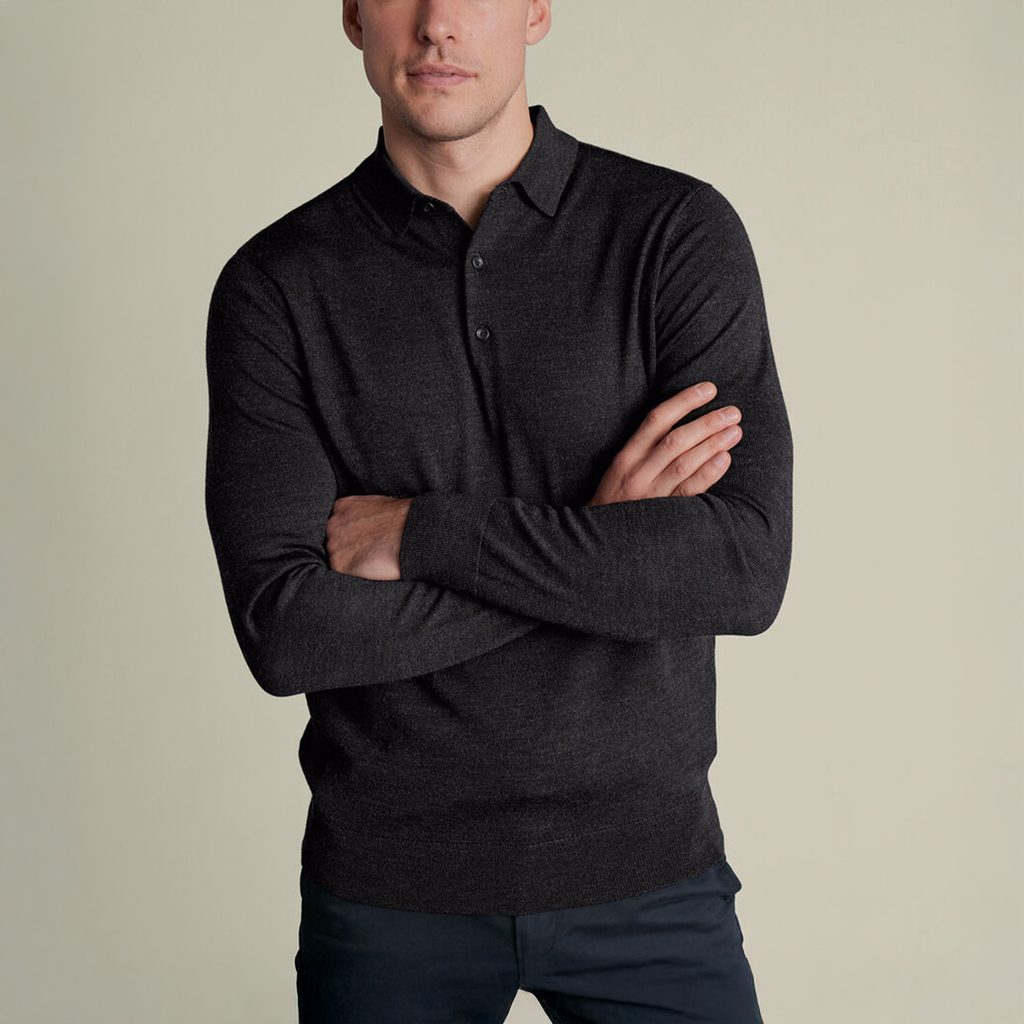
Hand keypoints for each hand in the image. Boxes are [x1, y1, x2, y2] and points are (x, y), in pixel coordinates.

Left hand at [325, 494, 411, 579]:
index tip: (362, 540)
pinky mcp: (339, 564)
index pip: (338, 525)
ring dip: (351, 561)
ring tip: (371, 561)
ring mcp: (334, 544)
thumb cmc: (403, 519)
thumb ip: (363, 515)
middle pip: (334, 540)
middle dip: (348, 547)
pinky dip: (354, 573)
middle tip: (367, 552)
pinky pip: (341, 573)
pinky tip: (370, 568)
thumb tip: (365, 526)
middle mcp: (333, 523)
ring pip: (336, 557)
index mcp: (342, 506)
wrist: (411, 532)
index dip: (351, 535)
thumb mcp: (378, 505)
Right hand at [586, 381, 740, 506]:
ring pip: (684, 464)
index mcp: (626, 456)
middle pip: (676, 440)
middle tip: (733, 412)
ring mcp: (650, 494)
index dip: (685, 401)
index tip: (709, 389)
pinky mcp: (663, 514)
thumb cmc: (616, 497)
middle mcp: (638, 472)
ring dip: (712, 445)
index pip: (657, 419)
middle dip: (707, 423)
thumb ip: (645, 446)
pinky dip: (708, 473)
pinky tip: (724, 459)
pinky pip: (688, 491)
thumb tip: (682, 420)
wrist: (599, 537)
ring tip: (734, 431)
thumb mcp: (621, 467)